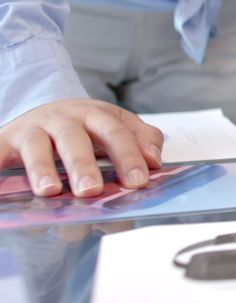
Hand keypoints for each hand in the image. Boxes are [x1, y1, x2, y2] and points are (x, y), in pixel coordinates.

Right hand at [0, 100, 163, 197]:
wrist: (44, 111)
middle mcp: (63, 119)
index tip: (138, 181)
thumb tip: (154, 161)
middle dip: (84, 165)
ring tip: (50, 191)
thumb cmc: (86, 126)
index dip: (128, 156)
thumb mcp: (117, 126)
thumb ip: (142, 139)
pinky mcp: (6, 140)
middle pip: (74, 139)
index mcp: (95, 115)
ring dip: (42, 168)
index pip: (116, 133)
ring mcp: (33, 129)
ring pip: (36, 146)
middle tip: (92, 190)